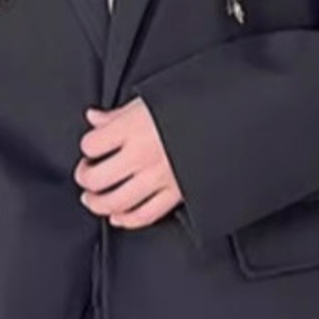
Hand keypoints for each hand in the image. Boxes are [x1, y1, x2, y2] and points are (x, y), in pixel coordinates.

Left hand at [74, 97, 184, 229]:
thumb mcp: (152, 99)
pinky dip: (127, 219)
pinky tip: (118, 216)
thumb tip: (93, 118)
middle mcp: (143, 155)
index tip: (91, 147)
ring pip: (116, 202)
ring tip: (92, 198)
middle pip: (96, 178)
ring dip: (98, 203)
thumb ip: (119, 114)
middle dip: (85, 178)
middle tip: (86, 173)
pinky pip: (145, 215)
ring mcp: (159, 178)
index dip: (87, 147)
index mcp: (134, 127)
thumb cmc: (193, 105)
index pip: (91, 145)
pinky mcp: (176, 194)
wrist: (233, 119)